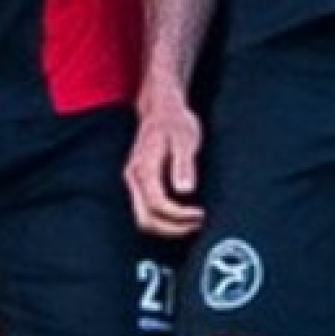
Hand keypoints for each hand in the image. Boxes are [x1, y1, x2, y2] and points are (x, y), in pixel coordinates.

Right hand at [125, 90, 206, 237]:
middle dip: (173, 228)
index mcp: (143, 167)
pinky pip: (147, 211)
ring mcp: (134, 180)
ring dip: (169, 227)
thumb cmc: (175, 121)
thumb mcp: (184, 139)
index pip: (157, 205)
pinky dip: (165, 220)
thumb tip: (185, 191)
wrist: (161, 107)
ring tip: (194, 221)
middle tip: (198, 224)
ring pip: (144, 219)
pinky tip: (184, 213)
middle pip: (145, 220)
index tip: (201, 214)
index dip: (180, 216)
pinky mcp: (139, 183)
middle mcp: (133, 177)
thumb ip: (183, 165)